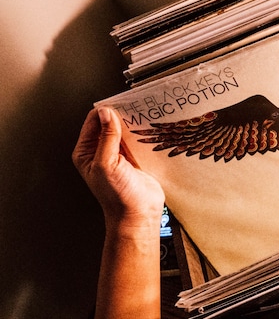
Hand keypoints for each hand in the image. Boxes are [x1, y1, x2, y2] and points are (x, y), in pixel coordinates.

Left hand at [72, 107, 163, 232]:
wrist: (138, 214)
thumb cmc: (117, 195)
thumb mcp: (107, 163)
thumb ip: (106, 137)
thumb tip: (105, 113)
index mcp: (86, 152)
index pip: (93, 122)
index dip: (106, 111)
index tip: (120, 104)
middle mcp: (101, 151)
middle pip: (110, 123)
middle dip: (122, 115)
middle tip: (136, 108)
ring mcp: (119, 154)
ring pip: (125, 130)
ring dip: (134, 124)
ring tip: (145, 117)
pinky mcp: (135, 158)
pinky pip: (138, 140)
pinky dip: (144, 133)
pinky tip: (151, 130)